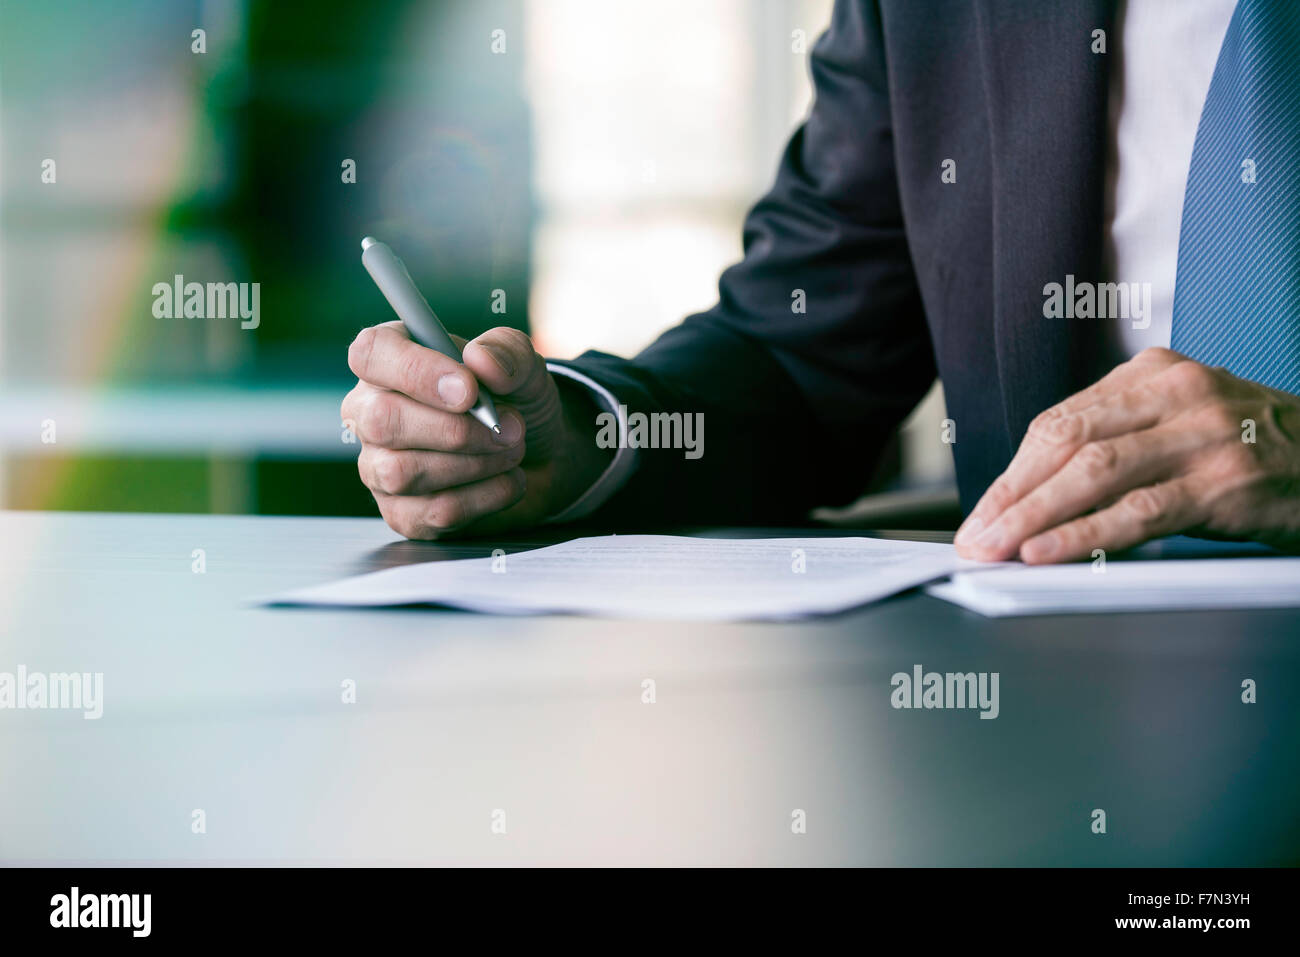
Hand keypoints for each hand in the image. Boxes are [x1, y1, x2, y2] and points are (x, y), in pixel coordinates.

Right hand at [341, 321, 610, 537]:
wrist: (543, 456)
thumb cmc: (515, 401)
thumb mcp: (524, 364)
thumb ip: (507, 351)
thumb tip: (480, 359)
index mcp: (390, 361)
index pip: (370, 355)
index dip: (416, 371)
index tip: (469, 390)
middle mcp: (371, 412)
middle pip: (381, 421)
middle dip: (455, 429)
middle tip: (506, 427)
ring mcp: (379, 467)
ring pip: (400, 472)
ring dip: (473, 463)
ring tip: (511, 450)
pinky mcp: (402, 513)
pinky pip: (433, 510)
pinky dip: (485, 496)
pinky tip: (508, 480)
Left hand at [954, 347, 1299, 562]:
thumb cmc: (1251, 449)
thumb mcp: (1181, 424)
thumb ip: (1118, 442)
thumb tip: (1033, 498)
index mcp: (1154, 373)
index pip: (1060, 422)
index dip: (1013, 473)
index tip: (981, 512)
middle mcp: (1176, 393)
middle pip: (1067, 441)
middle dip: (1011, 495)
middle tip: (975, 537)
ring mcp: (1203, 435)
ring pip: (1093, 473)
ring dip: (1033, 516)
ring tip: (996, 548)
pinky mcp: (1225, 483)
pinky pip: (1137, 512)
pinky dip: (1083, 535)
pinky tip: (1046, 553)